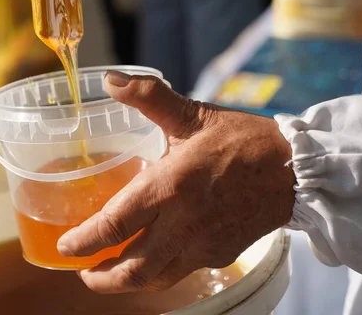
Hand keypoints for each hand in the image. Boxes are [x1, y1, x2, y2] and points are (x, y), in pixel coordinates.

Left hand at [57, 71, 295, 293]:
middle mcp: (182, 224)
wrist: (296, 170)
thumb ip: (148, 96)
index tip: (65, 247)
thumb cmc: (242, 141)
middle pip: (130, 268)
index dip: (83, 242)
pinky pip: (178, 273)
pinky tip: (149, 263)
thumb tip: (109, 79)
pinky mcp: (218, 254)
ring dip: (125, 284)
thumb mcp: (192, 114)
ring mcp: (202, 244)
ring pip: (154, 279)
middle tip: (82, 271)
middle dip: (99, 277)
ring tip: (108, 276)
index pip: (114, 226)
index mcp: (170, 187)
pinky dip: (155, 276)